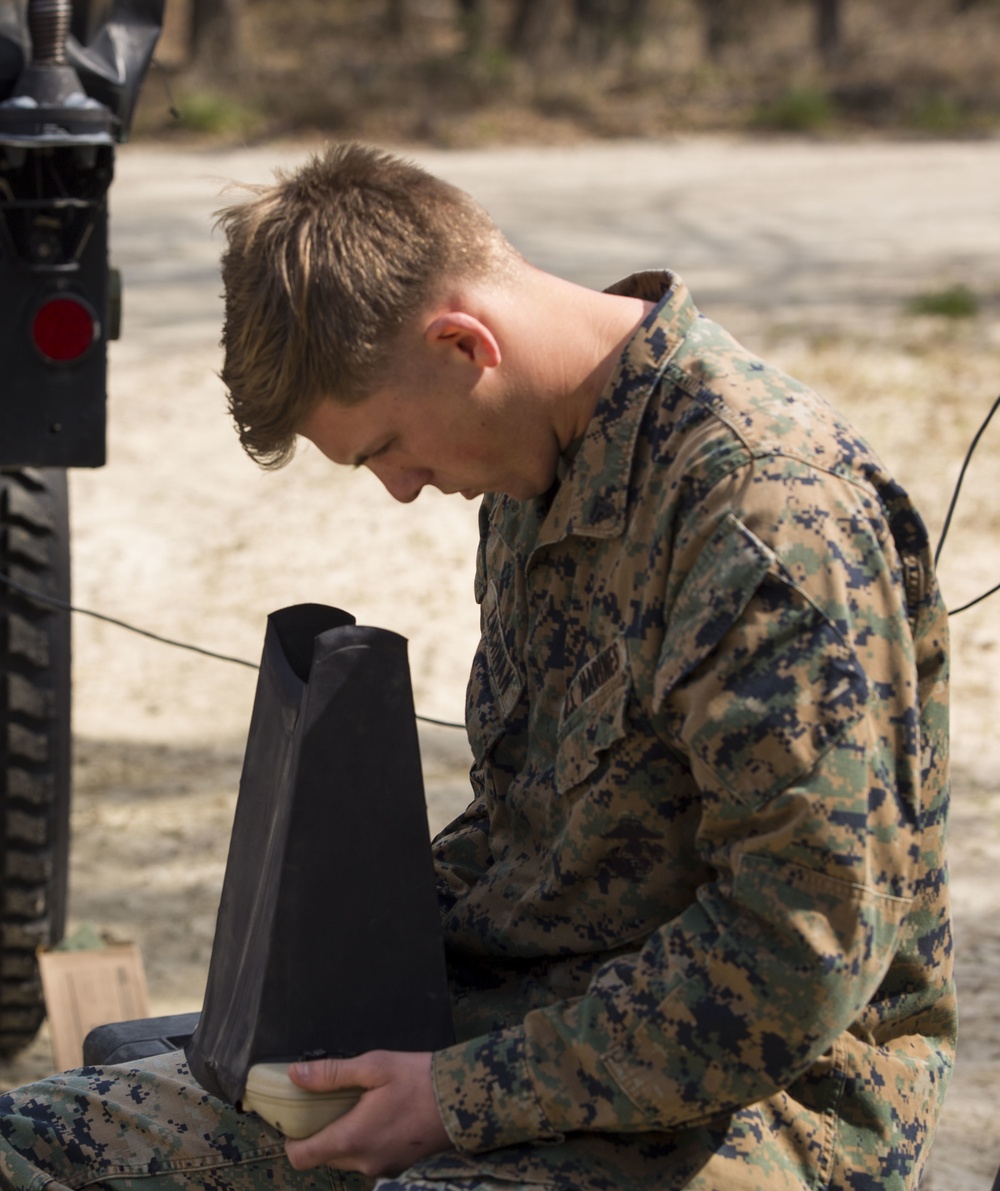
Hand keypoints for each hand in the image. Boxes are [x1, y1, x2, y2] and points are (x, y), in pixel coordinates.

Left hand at [283, 1050, 452, 1177]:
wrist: (465, 1099)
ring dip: (346, 1137)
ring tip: (359, 1105)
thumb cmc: (418, 1079)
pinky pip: (369, 1159)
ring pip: (347, 1158)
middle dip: (322, 1132)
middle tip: (331, 1102)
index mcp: (352, 1139)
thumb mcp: (375, 1066)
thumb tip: (295, 1075)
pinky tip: (381, 1116)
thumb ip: (332, 1073)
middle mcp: (364, 1161)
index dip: (292, 1141)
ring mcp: (383, 1168)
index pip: (302, 1158)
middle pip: (324, 1156)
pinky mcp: (399, 1167)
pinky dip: (366, 1142)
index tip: (297, 1119)